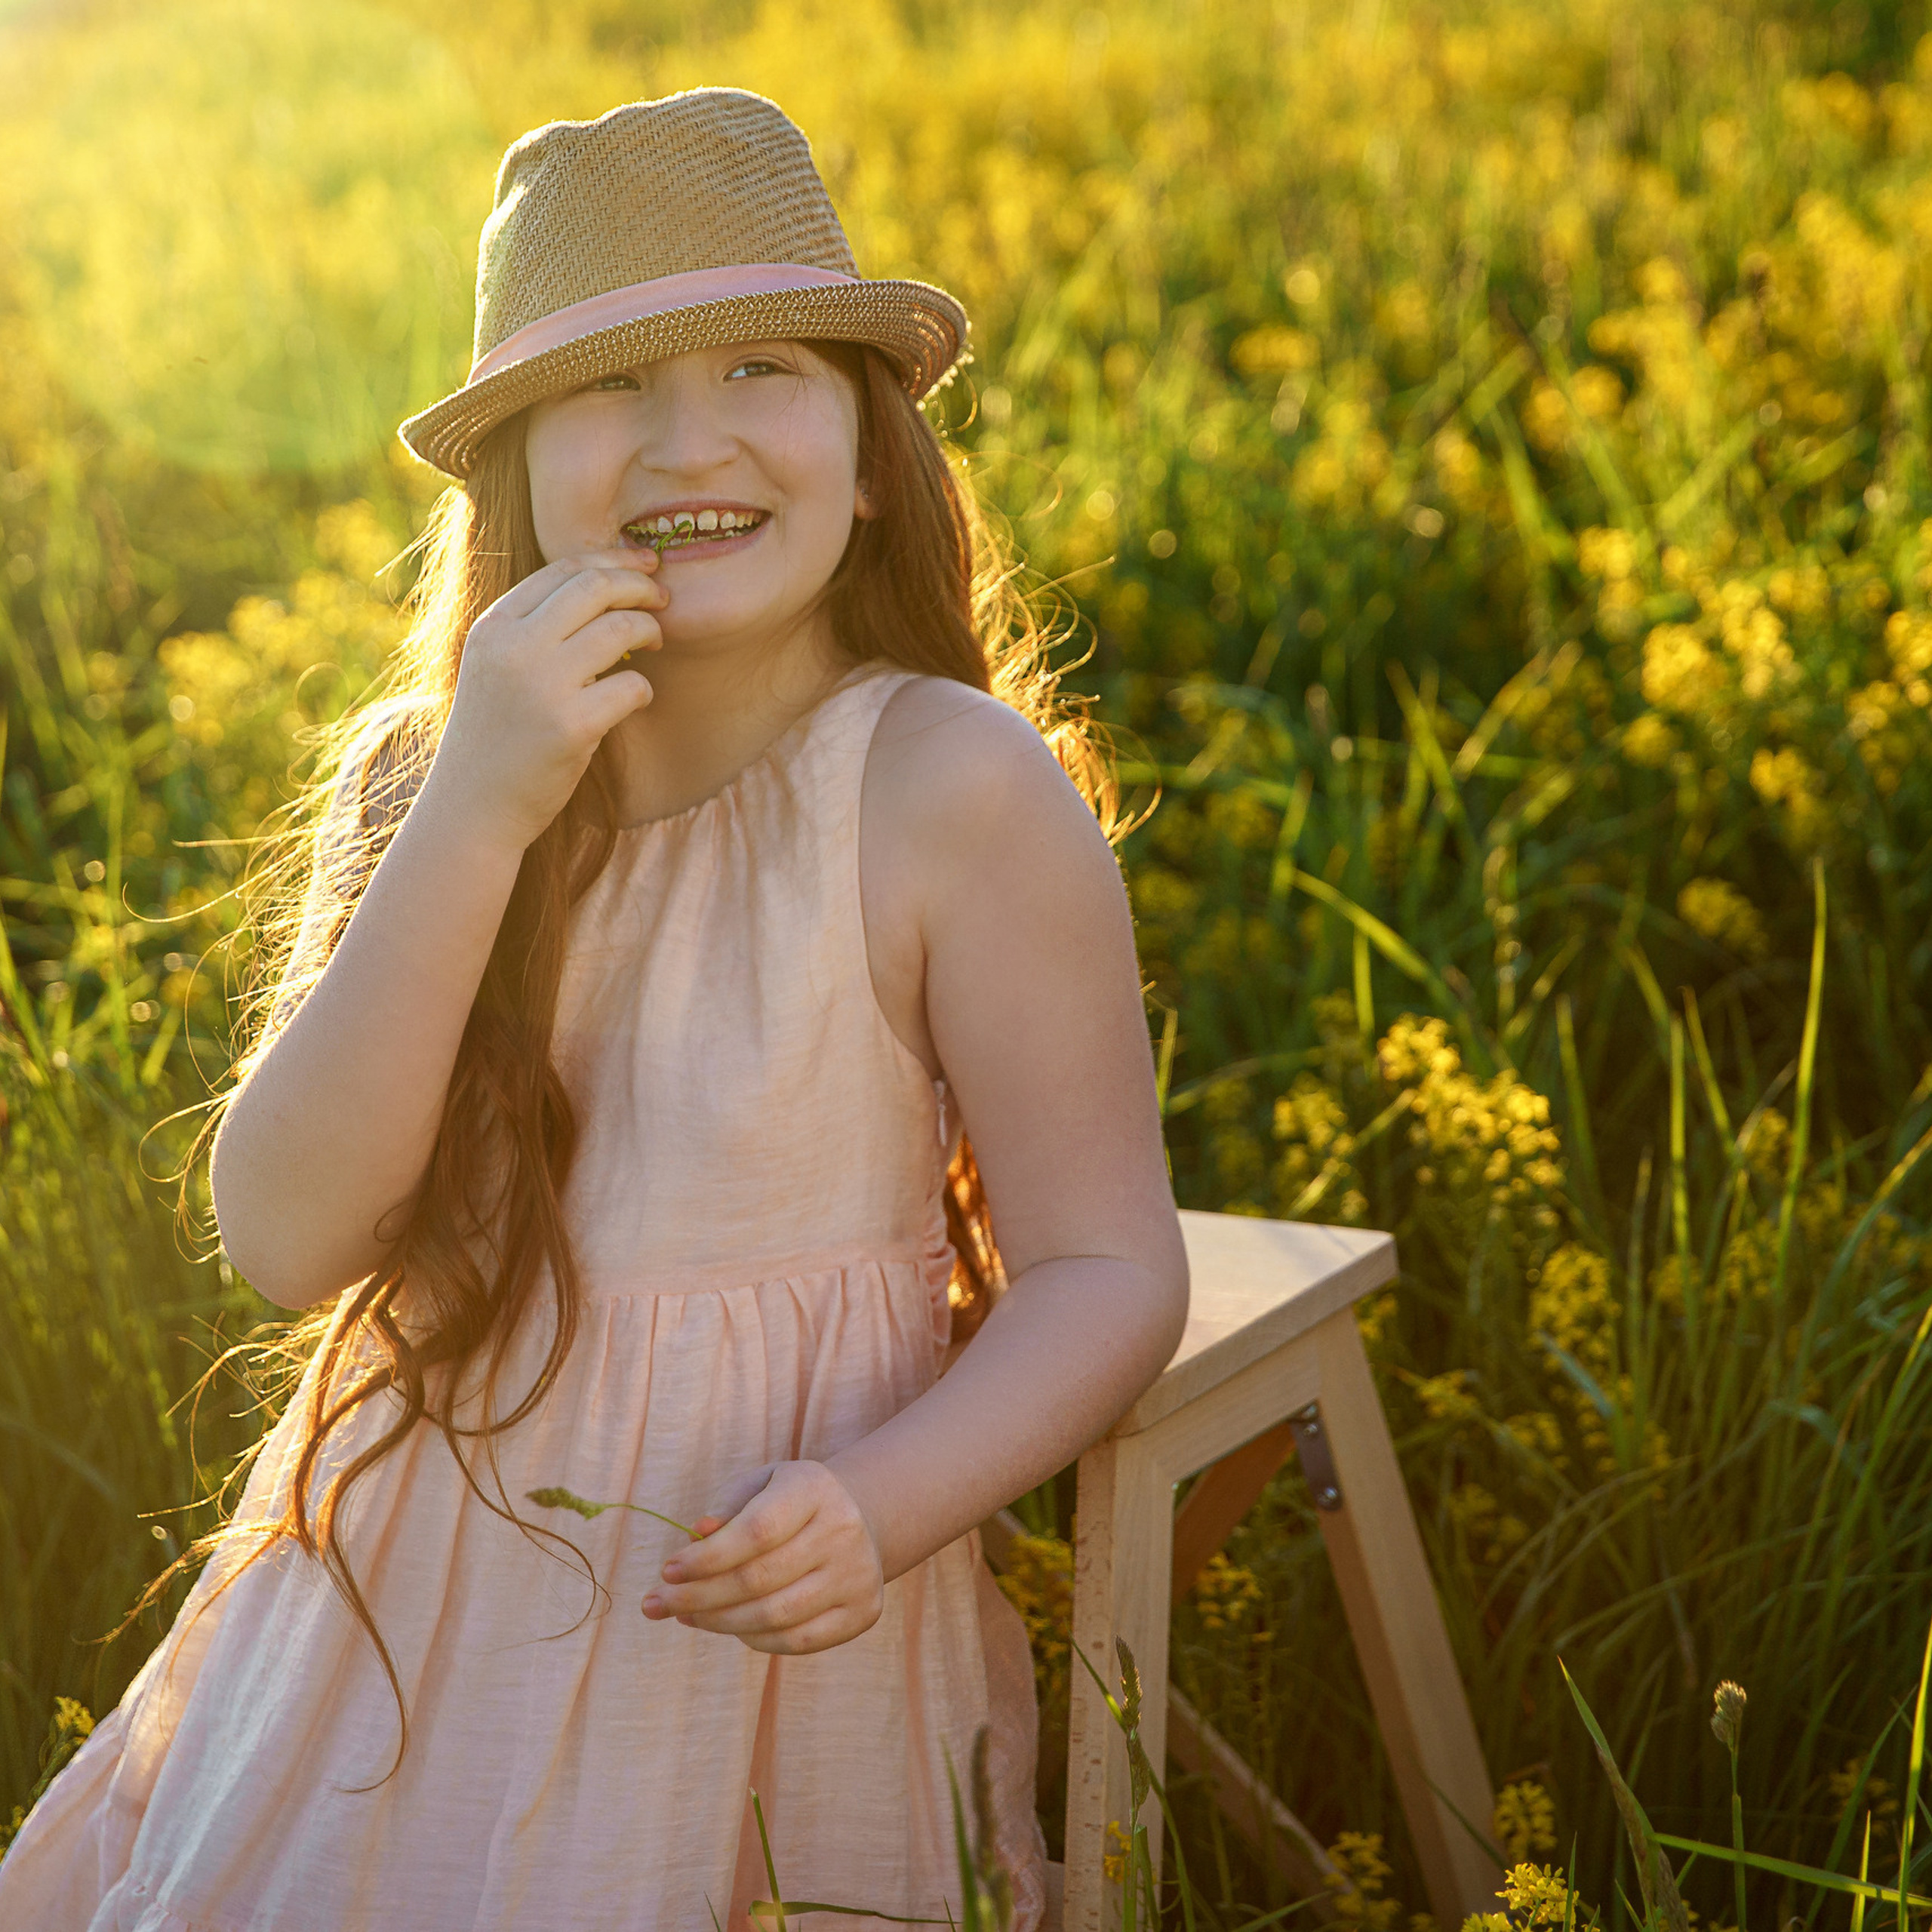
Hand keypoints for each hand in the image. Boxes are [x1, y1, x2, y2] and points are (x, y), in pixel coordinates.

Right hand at [428, 548, 664, 852]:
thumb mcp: (496, 668)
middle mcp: (514, 648)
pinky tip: (637, 698)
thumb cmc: (496, 737)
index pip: (563, 568)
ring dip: (650, 631)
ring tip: (655, 644)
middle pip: (595, 587)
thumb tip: (607, 588)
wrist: (473, 808)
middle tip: (663, 600)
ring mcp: (543, 686)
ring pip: (621, 629)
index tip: (645, 568)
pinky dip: (644, 688)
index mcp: (494, 627)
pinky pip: (632, 686)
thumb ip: (534, 629)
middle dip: (640, 587)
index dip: (613, 561)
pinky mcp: (572, 726)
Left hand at [641, 1462, 884, 1654]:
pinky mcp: (861, 1612)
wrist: (858, 1520)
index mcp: (814, 1488)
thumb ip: (727, 1506)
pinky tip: (727, 1627)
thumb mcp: (759, 1486)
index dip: (708, 1557)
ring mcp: (857, 1574)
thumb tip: (695, 1534)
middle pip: (760, 1579)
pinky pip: (796, 1641)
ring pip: (775, 1616)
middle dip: (699, 1596)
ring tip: (685, 1615)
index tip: (667, 1571)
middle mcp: (843, 1530)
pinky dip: (753, 1639)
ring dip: (719, 1622)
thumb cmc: (789, 1502)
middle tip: (658, 1603)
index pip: (757, 1530)